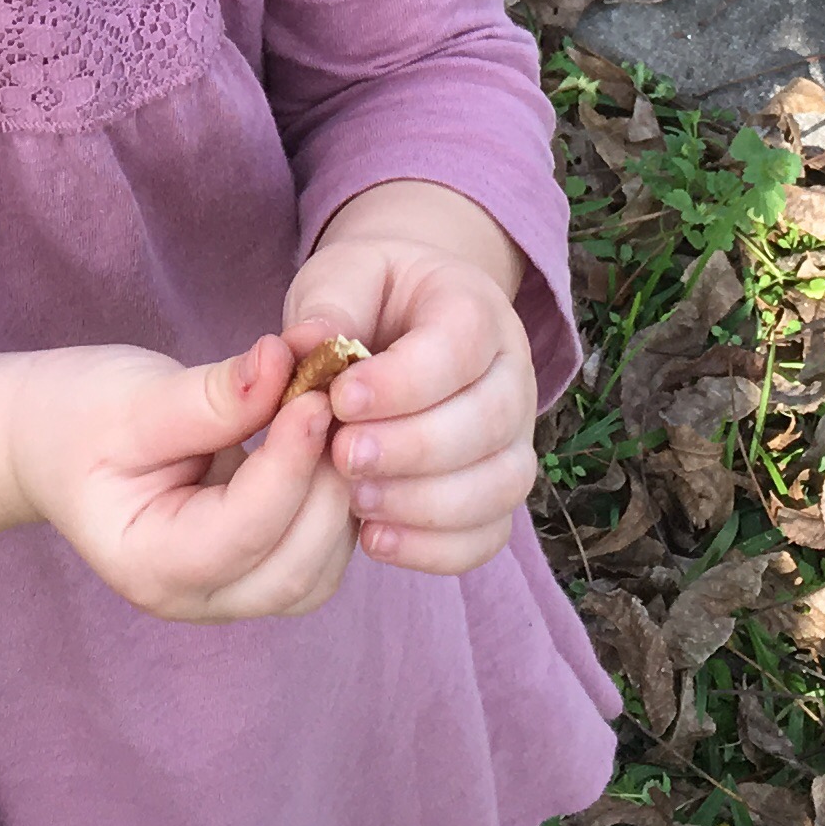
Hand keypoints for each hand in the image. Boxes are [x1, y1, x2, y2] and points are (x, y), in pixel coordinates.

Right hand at [3, 338, 354, 622]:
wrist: (53, 443)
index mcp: (149, 563)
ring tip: (329, 421)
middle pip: (295, 567)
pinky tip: (321, 448)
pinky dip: (333, 506)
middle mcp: (194, 598)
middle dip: (325, 483)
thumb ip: (211, 395)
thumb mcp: (132, 398)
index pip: (244, 530)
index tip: (314, 392)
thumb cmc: (79, 419)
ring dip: (337, 497)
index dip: (291, 461)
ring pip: (318, 571)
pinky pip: (318, 555)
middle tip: (335, 401)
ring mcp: (228, 594)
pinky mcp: (255, 571)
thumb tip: (283, 364)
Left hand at [283, 198, 540, 576]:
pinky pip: (489, 535)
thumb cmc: (369, 297)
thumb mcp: (342, 277)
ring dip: (425, 503)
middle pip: (489, 422)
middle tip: (344, 455)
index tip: (341, 400)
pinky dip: (436, 548)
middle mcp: (511, 376)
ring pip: (499, 486)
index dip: (402, 382)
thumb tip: (310, 343)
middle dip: (412, 448)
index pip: (461, 348)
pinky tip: (375, 538)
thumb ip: (328, 305)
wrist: (401, 320)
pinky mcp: (496, 492)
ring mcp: (513, 439)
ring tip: (355, 500)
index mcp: (476, 309)